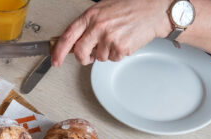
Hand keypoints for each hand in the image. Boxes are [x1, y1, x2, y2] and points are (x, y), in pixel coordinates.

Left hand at [52, 0, 171, 65]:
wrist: (155, 10)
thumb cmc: (131, 6)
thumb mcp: (105, 8)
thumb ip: (89, 23)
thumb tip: (75, 41)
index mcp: (91, 15)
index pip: (68, 35)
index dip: (59, 51)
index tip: (55, 60)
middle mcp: (98, 26)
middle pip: (80, 52)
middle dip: (84, 58)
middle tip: (89, 56)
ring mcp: (109, 38)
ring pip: (98, 57)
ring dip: (106, 52)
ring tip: (117, 38)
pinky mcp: (120, 48)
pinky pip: (112, 59)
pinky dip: (118, 54)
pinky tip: (125, 41)